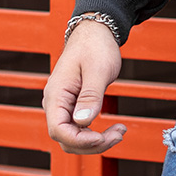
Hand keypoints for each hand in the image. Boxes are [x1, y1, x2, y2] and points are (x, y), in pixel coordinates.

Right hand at [42, 20, 125, 153]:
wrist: (95, 32)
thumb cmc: (96, 46)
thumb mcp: (98, 70)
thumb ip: (90, 96)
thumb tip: (83, 122)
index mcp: (56, 95)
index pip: (58, 130)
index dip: (80, 140)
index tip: (102, 137)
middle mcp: (55, 103)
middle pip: (66, 138)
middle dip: (92, 143)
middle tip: (119, 134)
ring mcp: (63, 106)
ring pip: (73, 137)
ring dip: (95, 141)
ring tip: (120, 132)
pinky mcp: (73, 106)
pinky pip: (79, 128)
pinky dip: (95, 133)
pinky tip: (113, 129)